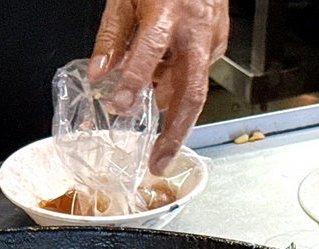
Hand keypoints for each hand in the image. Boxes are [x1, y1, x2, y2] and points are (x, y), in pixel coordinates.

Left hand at [90, 0, 228, 175]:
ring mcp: (212, 38)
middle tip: (159, 162)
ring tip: (157, 132)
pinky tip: (164, 83)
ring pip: (194, 90)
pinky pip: (197, 75)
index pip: (148, 52)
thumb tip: (99, 74)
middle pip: (190, 93)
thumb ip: (112, 37)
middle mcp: (194, 29)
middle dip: (175, 134)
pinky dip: (178, 87)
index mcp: (166, 12)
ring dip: (173, 114)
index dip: (135, 81)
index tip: (121, 106)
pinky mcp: (219, 44)